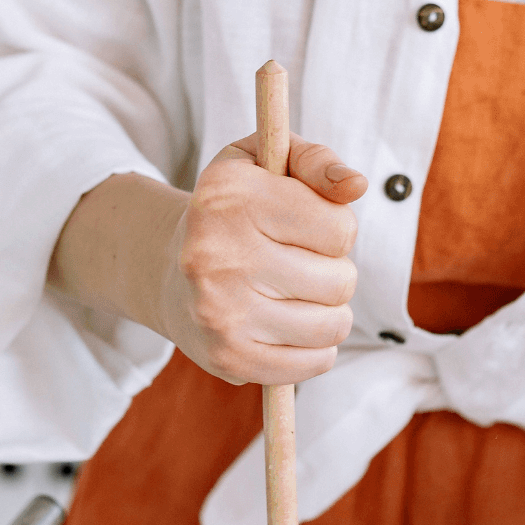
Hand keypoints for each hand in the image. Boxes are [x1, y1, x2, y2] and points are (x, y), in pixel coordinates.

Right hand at [47, 136, 366, 385]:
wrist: (168, 270)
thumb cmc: (236, 210)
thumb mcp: (266, 163)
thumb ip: (317, 162)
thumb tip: (356, 184)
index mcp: (228, 198)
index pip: (339, 229)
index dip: (336, 227)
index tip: (309, 226)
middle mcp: (216, 255)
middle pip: (340, 280)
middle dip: (334, 270)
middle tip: (303, 263)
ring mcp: (220, 313)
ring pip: (333, 325)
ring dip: (330, 310)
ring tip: (300, 294)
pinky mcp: (229, 359)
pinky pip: (315, 362)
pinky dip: (317, 348)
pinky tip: (292, 326)